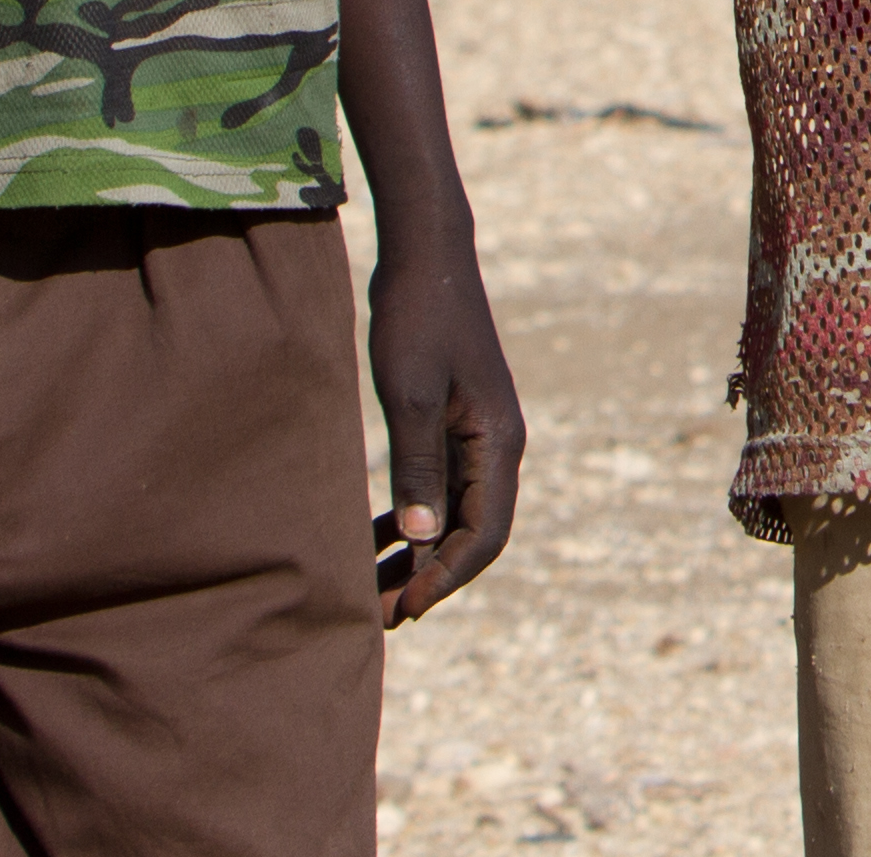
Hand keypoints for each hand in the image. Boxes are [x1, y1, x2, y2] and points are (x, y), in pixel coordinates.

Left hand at [368, 242, 524, 623]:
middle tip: (377, 614)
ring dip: (419, 553)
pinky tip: (378, 534)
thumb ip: (417, 466)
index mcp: (499, 442)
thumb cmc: (417, 318)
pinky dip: (414, 517)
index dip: (443, 578)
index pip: (483, 534)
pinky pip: (441, 488)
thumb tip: (421, 539)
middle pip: (472, 532)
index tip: (400, 608)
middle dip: (429, 576)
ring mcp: (478, 434)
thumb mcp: (410, 394)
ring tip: (372, 587)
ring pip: (455, 514)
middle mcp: (498, 445)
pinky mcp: (455, 422)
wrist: (425, 256)